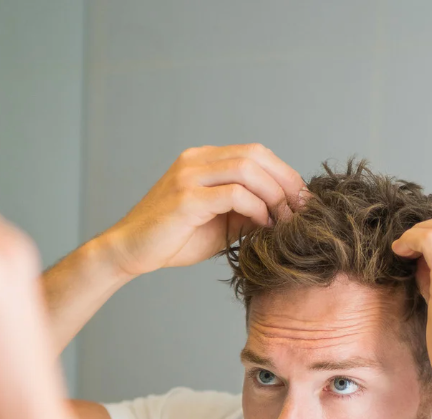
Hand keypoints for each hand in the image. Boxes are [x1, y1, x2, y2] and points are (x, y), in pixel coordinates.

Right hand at [99, 144, 305, 279]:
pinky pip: (233, 194)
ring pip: (247, 169)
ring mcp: (189, 176)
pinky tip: (263, 225)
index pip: (254, 153)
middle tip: (303, 208)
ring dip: (274, 194)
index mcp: (203, 159)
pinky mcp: (186, 199)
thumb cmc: (171, 240)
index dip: (283, 173)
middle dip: (286, 180)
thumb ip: (244, 212)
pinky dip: (255, 208)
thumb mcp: (217, 225)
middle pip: (256, 154)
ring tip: (285, 219)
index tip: (301, 200)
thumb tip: (281, 214)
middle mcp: (196, 160)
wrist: (129, 251)